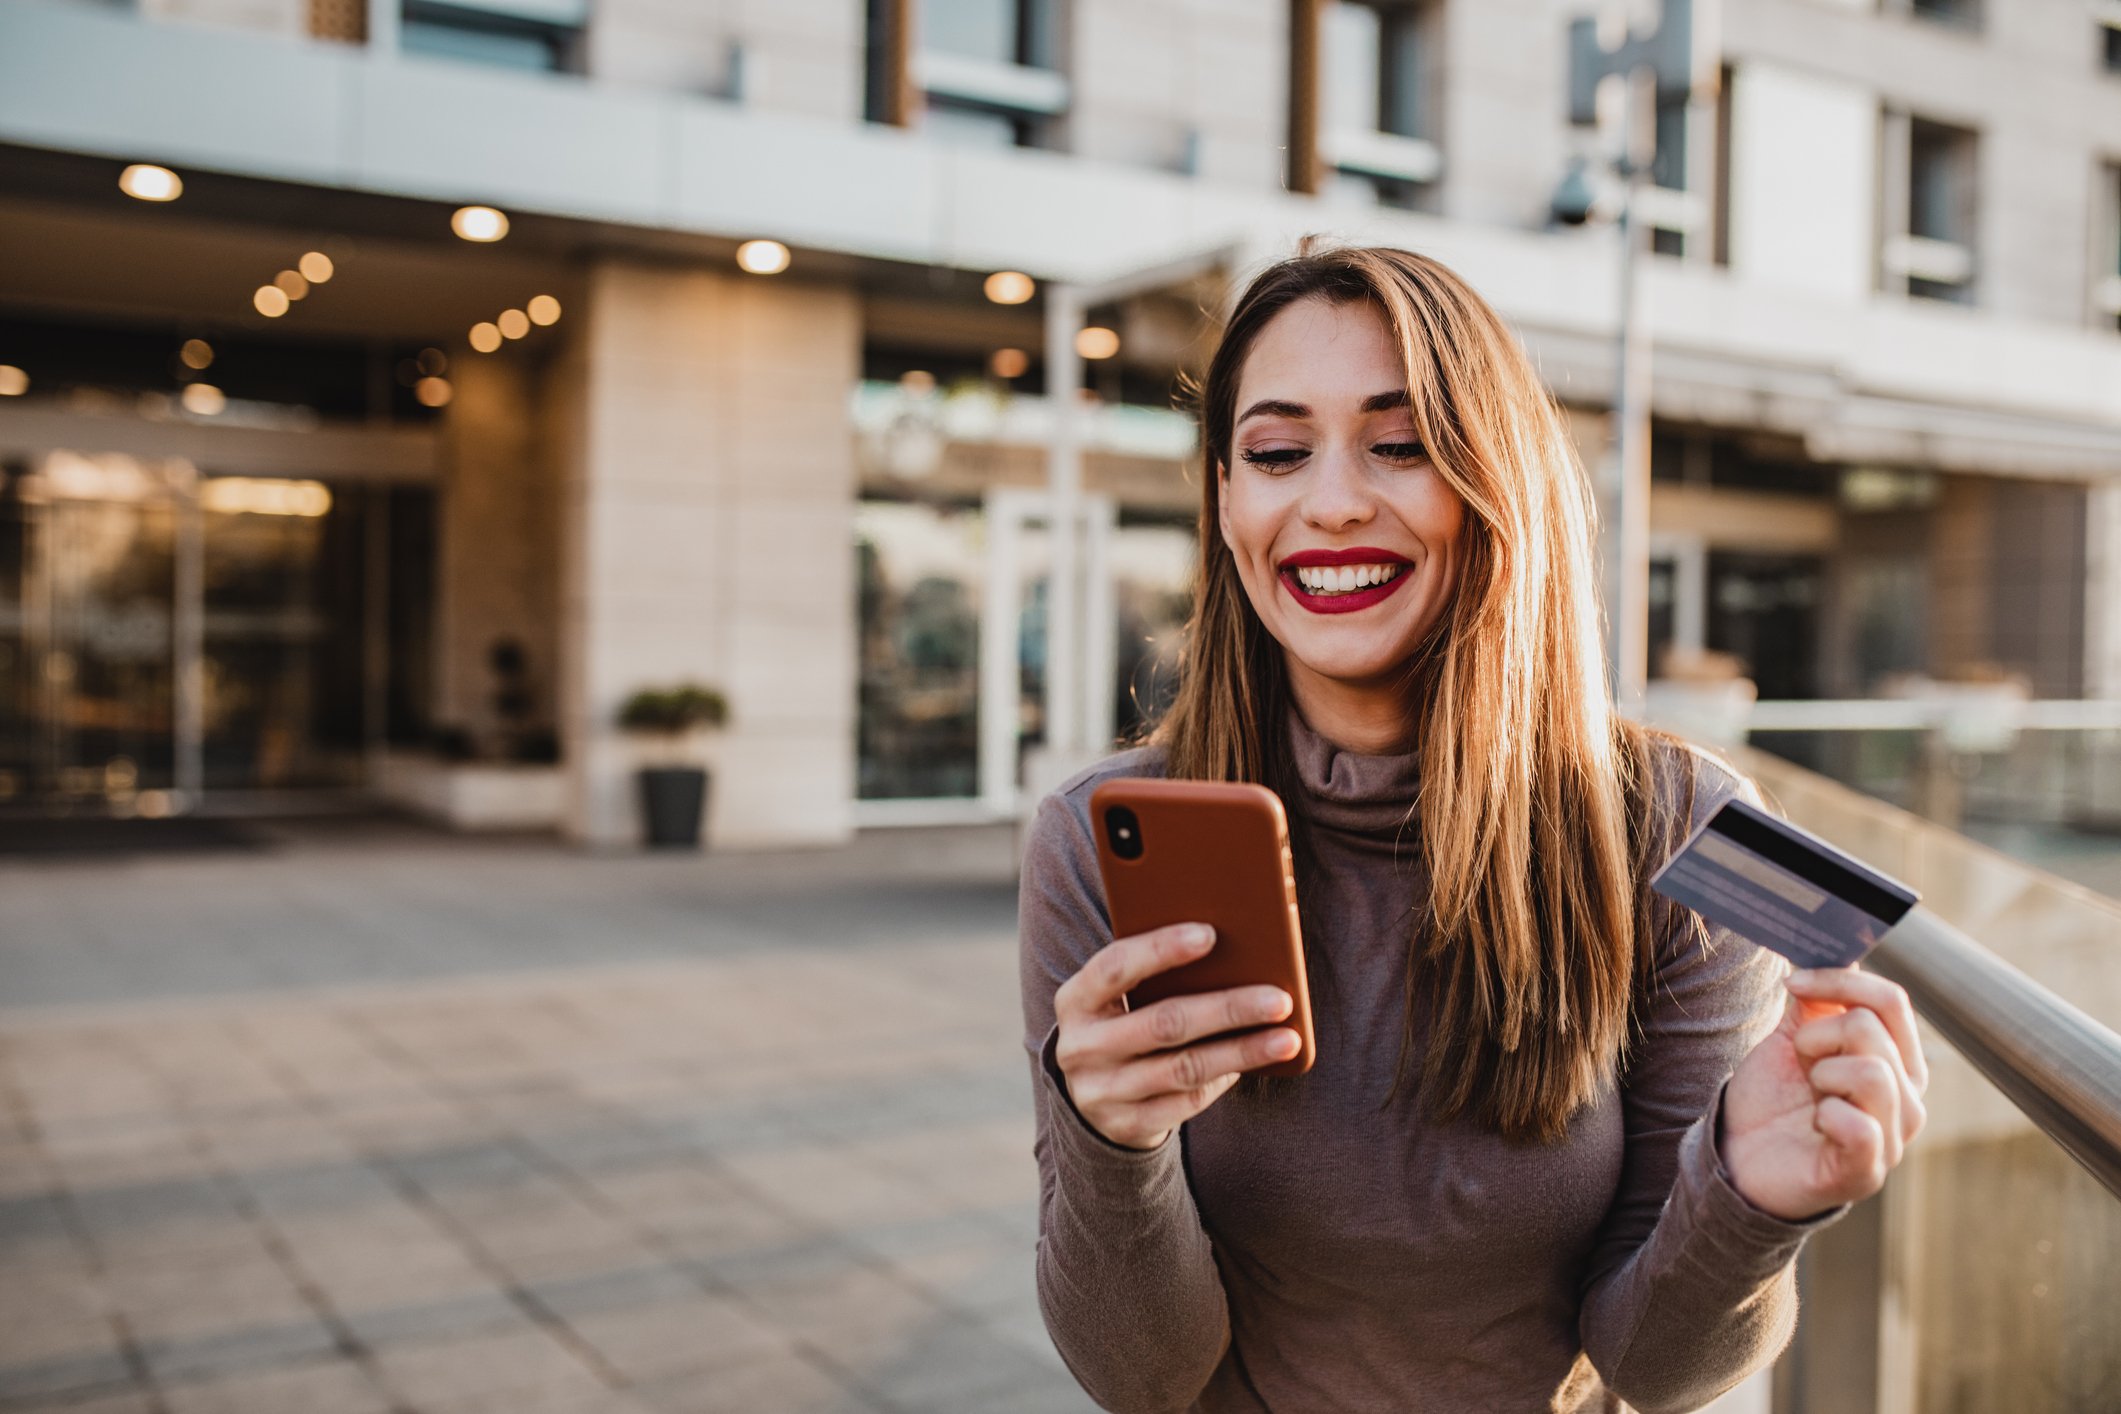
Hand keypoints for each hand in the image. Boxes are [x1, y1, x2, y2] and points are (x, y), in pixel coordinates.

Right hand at [1052, 922, 1299, 1150]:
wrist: (1090, 1095)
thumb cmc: (1121, 1022)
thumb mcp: (1118, 996)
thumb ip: (1153, 973)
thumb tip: (1231, 947)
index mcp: (1075, 1000)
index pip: (1115, 967)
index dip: (1160, 949)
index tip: (1211, 935)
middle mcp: (1080, 1047)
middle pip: (1164, 1023)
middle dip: (1228, 1009)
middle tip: (1278, 1000)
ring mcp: (1101, 1092)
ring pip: (1184, 1068)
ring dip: (1241, 1052)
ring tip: (1286, 1039)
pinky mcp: (1126, 1125)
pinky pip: (1187, 1102)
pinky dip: (1224, 1079)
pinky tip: (1252, 1063)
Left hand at [1721, 967, 1929, 1220]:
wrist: (1738, 1158)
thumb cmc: (1773, 1098)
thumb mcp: (1793, 1039)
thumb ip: (1816, 1002)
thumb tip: (1832, 948)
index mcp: (1897, 1062)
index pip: (1891, 1001)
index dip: (1839, 981)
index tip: (1792, 984)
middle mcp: (1908, 1099)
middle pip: (1872, 1029)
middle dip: (1817, 1037)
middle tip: (1801, 1064)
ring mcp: (1892, 1138)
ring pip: (1871, 1072)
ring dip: (1821, 1074)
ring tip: (1810, 1095)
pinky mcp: (1866, 1172)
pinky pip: (1861, 1127)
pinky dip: (1828, 1116)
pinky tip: (1816, 1124)